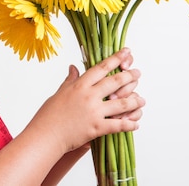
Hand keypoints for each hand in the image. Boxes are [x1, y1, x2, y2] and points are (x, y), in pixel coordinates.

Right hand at [30, 48, 145, 152]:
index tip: (126, 52)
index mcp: (79, 85)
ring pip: (121, 104)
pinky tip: (136, 124)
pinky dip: (129, 124)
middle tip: (138, 74)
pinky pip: (118, 125)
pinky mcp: (97, 128)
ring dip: (135, 101)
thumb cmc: (49, 114)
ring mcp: (94, 112)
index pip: (101, 68)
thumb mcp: (60, 92)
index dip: (116, 58)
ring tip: (142, 100)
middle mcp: (88, 96)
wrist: (46, 135)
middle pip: (115, 82)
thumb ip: (70, 80)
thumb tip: (73, 67)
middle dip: (129, 76)